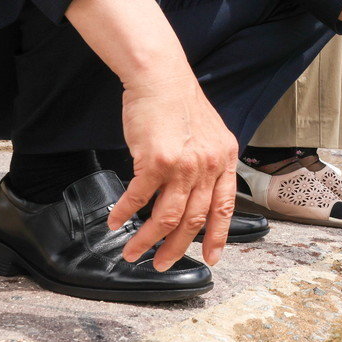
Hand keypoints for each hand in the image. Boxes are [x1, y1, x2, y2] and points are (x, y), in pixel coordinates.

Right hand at [107, 69, 237, 270]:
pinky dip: (125, 213)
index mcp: (225, 159)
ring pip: (167, 216)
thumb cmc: (180, 103)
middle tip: (162, 263)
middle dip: (176, 247)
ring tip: (133, 252)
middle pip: (194, 219)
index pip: (226, 206)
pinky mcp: (156, 161)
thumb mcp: (209, 134)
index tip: (213, 258)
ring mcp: (184, 165)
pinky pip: (139, 197)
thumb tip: (196, 191)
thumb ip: (208, 163)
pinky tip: (116, 221)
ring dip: (148, 239)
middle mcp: (209, 165)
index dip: (219, 236)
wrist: (161, 78)